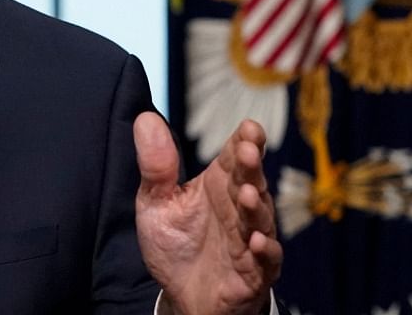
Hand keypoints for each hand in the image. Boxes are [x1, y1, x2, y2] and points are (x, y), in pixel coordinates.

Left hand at [133, 113, 281, 314]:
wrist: (180, 293)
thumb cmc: (174, 243)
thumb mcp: (155, 202)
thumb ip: (155, 165)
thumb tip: (145, 118)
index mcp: (218, 185)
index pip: (234, 158)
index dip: (243, 142)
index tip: (248, 127)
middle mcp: (238, 208)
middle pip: (250, 182)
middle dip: (251, 166)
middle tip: (248, 150)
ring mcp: (249, 239)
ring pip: (259, 219)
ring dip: (255, 206)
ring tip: (246, 192)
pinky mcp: (254, 272)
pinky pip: (266, 261)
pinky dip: (264, 250)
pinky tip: (255, 241)